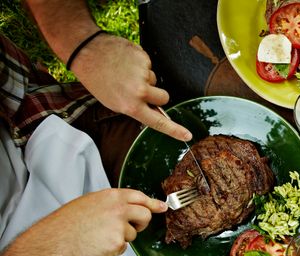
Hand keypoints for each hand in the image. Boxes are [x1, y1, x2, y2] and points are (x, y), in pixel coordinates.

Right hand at [40, 188, 166, 255]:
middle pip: (145, 216)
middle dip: (142, 223)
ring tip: (101, 235)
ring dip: (122, 236)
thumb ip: (114, 202)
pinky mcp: (118, 243)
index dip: (153, 203)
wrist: (58, 238)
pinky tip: (99, 243)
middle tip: (130, 227)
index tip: (162, 207)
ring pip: (134, 234)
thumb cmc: (71, 221)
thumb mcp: (92, 202)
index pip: (140, 197)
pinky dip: (114, 248)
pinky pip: (124, 246)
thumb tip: (133, 206)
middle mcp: (119, 209)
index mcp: (112, 196)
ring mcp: (120, 227)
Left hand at [69, 33, 191, 141]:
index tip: (187, 135)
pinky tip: (126, 62)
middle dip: (157, 94)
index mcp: (130, 105)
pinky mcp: (143, 57)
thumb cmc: (97, 80)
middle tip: (140, 89)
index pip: (158, 122)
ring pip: (155, 80)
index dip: (174, 130)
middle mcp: (139, 91)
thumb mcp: (114, 102)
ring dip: (145, 77)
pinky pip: (149, 65)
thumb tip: (154, 111)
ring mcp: (142, 73)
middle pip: (164, 97)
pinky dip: (140, 64)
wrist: (87, 52)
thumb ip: (136, 108)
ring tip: (125, 72)